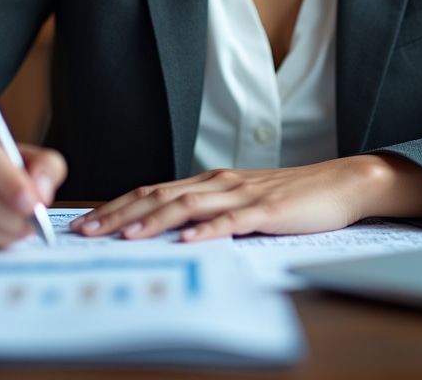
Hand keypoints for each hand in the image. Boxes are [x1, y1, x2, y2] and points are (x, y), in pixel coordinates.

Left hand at [69, 154, 421, 241]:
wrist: (337, 183)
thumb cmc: (289, 196)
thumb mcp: (240, 200)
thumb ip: (207, 210)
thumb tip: (166, 230)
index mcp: (210, 181)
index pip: (153, 191)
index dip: (117, 205)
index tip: (85, 222)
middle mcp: (219, 182)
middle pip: (159, 196)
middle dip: (119, 213)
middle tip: (85, 230)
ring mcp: (242, 194)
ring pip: (187, 205)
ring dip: (153, 221)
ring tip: (124, 235)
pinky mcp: (266, 209)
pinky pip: (231, 220)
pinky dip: (207, 230)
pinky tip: (188, 240)